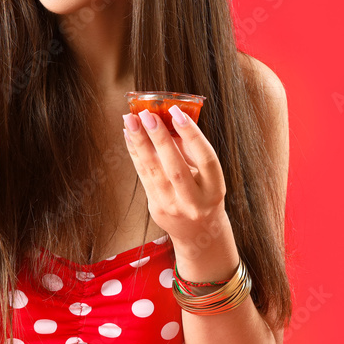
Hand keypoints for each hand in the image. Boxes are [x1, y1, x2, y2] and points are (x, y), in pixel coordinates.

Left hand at [122, 106, 227, 246]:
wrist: (198, 231)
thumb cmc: (203, 193)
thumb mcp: (207, 174)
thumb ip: (191, 149)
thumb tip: (167, 118)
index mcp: (214, 189)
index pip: (205, 158)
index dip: (191, 134)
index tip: (176, 112)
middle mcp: (194, 201)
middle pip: (175, 168)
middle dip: (159, 139)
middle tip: (146, 114)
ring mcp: (173, 206)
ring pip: (153, 171)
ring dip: (139, 142)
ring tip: (130, 120)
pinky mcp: (156, 208)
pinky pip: (143, 176)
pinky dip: (135, 153)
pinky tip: (129, 135)